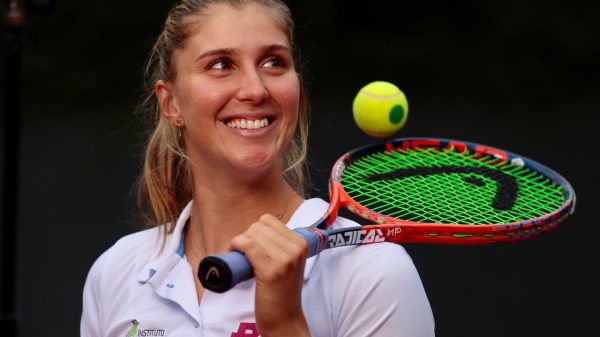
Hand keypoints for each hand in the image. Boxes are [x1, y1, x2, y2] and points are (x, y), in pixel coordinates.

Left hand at [230, 214, 310, 336]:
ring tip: (240, 257)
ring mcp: (284, 259)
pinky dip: (236, 245)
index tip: (252, 244)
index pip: (270, 220)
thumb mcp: (290, 263)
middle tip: (244, 253)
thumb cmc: (282, 292)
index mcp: (302, 243)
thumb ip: (282, 245)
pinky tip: (235, 254)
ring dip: (240, 242)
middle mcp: (296, 249)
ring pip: (252, 234)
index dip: (256, 231)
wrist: (285, 320)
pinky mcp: (270, 270)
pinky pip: (247, 245)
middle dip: (247, 236)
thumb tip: (258, 229)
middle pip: (260, 226)